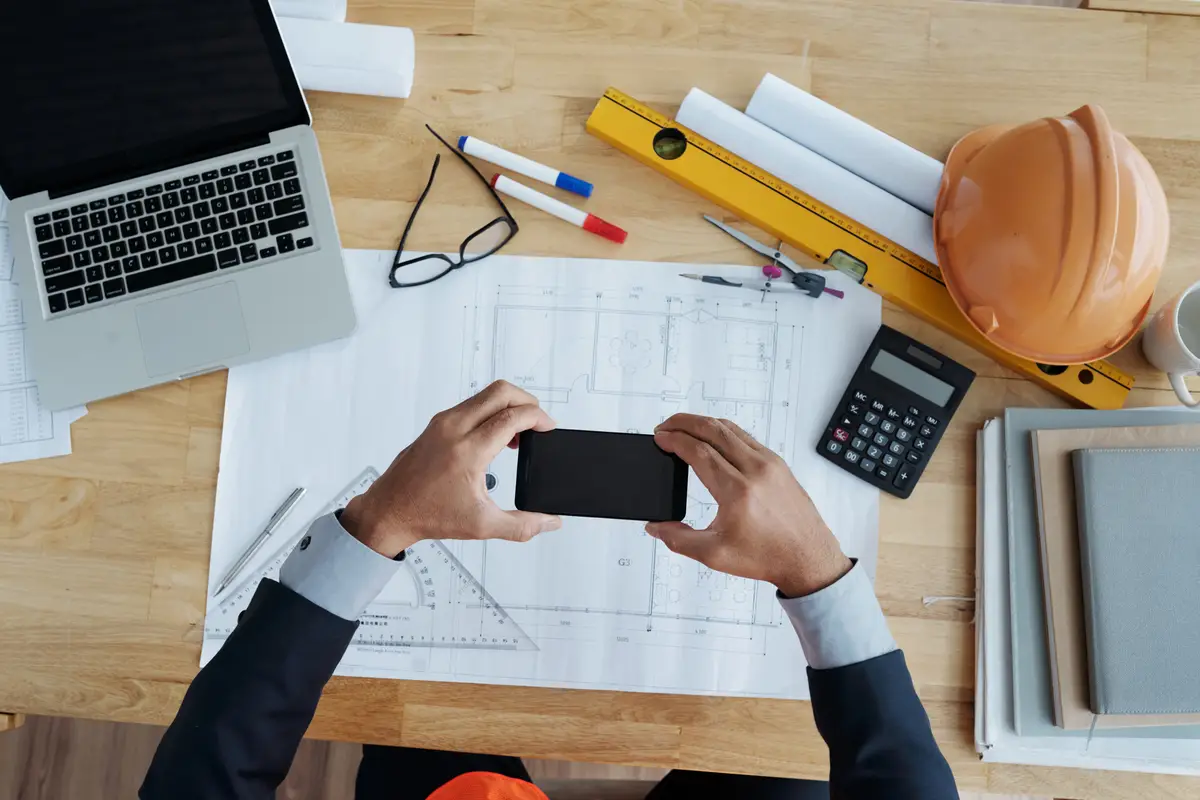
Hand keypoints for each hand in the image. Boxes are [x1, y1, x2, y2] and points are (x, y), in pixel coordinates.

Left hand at [340, 381, 562, 557]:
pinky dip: (491, 410)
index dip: (538, 418)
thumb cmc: (427, 514)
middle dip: (527, 401)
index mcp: (468, 451)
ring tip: (518, 433)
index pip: (512, 416)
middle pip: (501, 392)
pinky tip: (496, 435)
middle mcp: (454, 428)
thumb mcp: (482, 525)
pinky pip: (471, 404)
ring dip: (508, 406)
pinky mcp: (436, 423)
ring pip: (485, 394)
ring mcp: (443, 422)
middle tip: (538, 422)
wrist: (389, 511)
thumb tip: (551, 522)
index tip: (549, 429)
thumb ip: (523, 525)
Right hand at [646, 414, 851, 597]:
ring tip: (685, 427)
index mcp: (737, 491)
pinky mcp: (778, 464)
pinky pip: (746, 436)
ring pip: (730, 428)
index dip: (674, 439)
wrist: (808, 558)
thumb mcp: (715, 555)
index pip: (698, 451)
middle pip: (713, 429)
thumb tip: (656, 527)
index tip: (660, 437)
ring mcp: (770, 463)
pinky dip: (723, 430)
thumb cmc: (769, 556)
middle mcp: (755, 470)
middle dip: (684, 422)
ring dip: (703, 422)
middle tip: (666, 425)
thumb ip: (678, 540)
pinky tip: (712, 437)